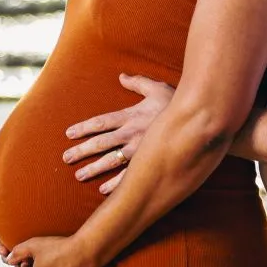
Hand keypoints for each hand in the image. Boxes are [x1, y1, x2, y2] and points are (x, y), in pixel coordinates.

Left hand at [63, 74, 175, 194]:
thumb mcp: (158, 88)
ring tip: (79, 175)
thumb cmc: (179, 103)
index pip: (101, 122)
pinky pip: (131, 174)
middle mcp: (132, 134)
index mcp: (131, 116)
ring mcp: (141, 149)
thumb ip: (138, 83)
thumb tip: (122, 76)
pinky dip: (116, 183)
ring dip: (94, 169)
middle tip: (65, 158)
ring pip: (112, 160)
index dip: (84, 128)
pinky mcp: (151, 161)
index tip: (69, 134)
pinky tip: (104, 190)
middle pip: (101, 143)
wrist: (201, 121)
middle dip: (82, 150)